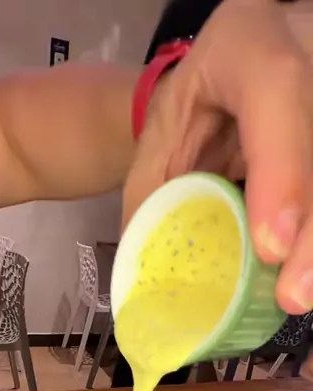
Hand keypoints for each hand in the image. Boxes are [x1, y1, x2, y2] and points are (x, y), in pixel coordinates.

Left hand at [122, 0, 312, 314]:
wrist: (247, 58)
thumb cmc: (205, 94)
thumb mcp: (166, 130)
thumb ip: (154, 193)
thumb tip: (146, 276)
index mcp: (251, 45)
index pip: (277, 90)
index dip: (281, 169)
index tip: (272, 245)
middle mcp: (311, 53)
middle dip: (311, 229)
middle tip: (293, 293)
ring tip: (299, 291)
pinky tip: (302, 267)